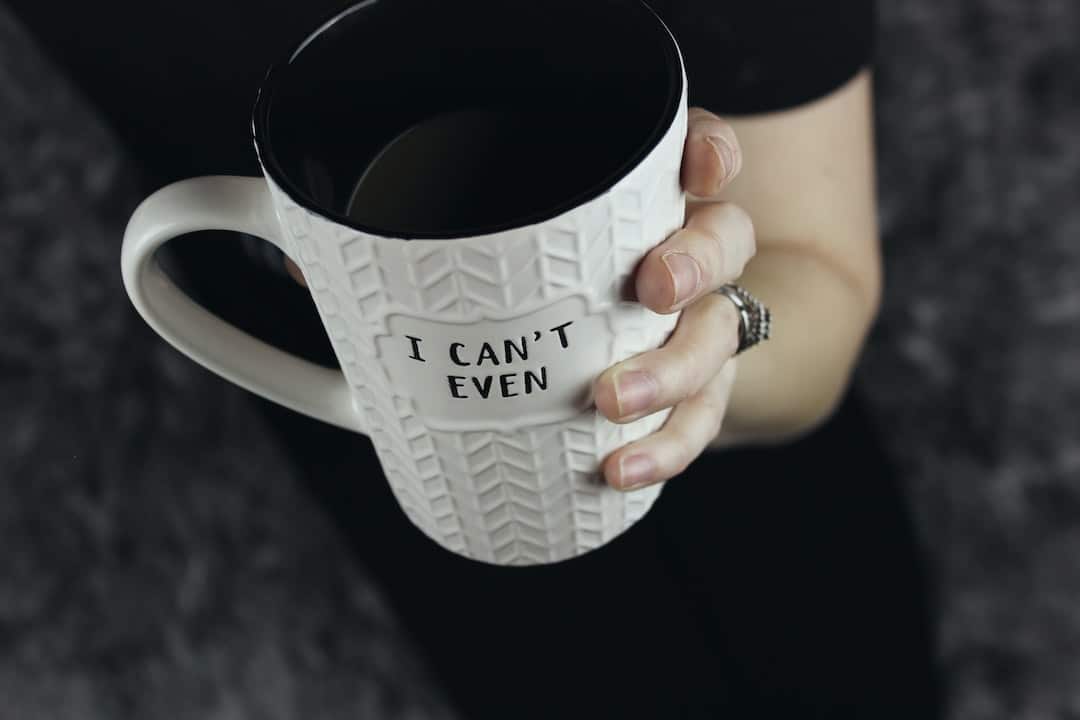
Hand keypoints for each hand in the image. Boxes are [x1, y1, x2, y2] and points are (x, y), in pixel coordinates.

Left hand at [284, 108, 754, 490]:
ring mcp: (697, 329)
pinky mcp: (697, 396)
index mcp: (645, 206)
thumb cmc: (554, 294)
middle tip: (649, 291)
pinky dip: (664, 446)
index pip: (698, 156)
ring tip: (611, 401)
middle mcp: (685, 259)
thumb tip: (304, 261)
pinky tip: (621, 467)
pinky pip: (700, 419)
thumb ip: (419, 251)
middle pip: (723, 241)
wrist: (633, 357)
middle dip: (694, 262)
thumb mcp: (500, 259)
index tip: (693, 171)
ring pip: (717, 335)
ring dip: (671, 370)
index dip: (707, 157)